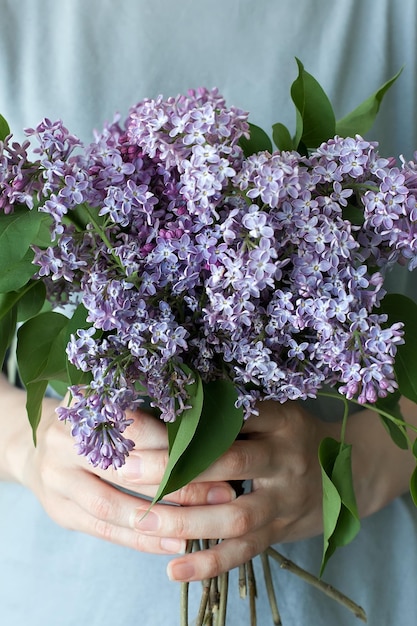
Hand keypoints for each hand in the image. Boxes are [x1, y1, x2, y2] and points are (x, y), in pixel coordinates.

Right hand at [2, 378, 234, 556]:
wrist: (35, 444)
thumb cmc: (92, 420)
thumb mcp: (112, 401)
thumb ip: (148, 410)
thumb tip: (209, 424)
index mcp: (84, 407)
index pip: (135, 427)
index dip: (176, 442)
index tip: (217, 451)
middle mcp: (64, 443)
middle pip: (125, 469)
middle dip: (178, 484)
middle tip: (223, 491)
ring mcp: (57, 480)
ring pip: (112, 506)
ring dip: (161, 520)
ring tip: (202, 525)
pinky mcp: (60, 512)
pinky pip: (104, 531)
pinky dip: (141, 540)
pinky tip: (174, 544)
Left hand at [122, 397, 415, 582]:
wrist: (349, 471)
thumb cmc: (296, 434)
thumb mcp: (276, 409)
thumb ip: (236, 408)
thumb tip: (173, 400)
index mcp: (280, 421)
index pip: (230, 416)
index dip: (186, 418)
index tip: (142, 419)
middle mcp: (284, 459)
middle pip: (229, 463)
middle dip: (179, 469)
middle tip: (132, 470)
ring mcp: (283, 500)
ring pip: (234, 514)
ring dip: (187, 520)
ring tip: (143, 520)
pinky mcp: (279, 532)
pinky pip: (244, 551)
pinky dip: (209, 564)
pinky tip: (174, 569)